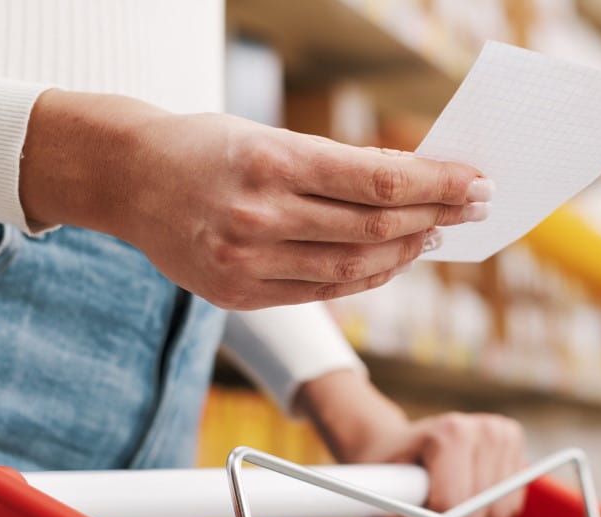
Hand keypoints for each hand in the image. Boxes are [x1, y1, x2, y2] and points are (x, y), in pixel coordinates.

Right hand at [20, 90, 490, 308]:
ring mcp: (248, 262)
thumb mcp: (268, 137)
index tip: (474, 181)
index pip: (378, 180)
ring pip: (353, 269)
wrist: (126, 179)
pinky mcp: (240, 295)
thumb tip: (413, 184)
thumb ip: (334, 166)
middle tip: (474, 207)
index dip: (436, 184)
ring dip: (406, 253)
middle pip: (374, 228)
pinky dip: (365, 278)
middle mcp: (260, 216)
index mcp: (271, 163)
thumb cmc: (206, 148)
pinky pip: (322, 292)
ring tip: (436, 233)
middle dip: (435, 216)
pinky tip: (391, 260)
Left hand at [297, 371, 526, 516]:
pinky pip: (513, 504)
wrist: (396, 442)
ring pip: (500, 512)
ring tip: (450, 499)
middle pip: (479, 513)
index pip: (453, 505)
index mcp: (449, 434)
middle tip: (431, 508)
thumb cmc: (387, 474)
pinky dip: (491, 510)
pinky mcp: (515, 444)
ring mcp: (504, 435)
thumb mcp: (378, 507)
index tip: (415, 509)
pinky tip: (470, 492)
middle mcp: (484, 430)